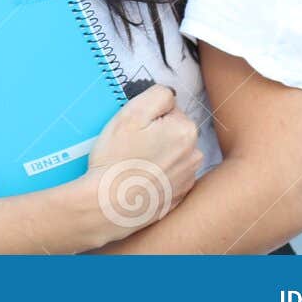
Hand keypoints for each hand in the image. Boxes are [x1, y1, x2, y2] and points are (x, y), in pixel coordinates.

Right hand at [80, 85, 202, 245]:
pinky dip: (156, 176)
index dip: (148, 117)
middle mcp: (194, 155)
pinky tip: (138, 181)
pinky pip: (167, 177)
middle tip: (130, 147)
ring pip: (170, 154)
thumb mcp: (132, 113)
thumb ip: (158, 95)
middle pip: (172, 131)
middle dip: (154, 135)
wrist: (107, 207)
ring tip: (133, 166)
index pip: (169, 109)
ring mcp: (187, 179)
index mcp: (186, 131)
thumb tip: (170, 97)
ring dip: (156, 155)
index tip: (134, 131)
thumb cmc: (116, 160)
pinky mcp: (177, 198)